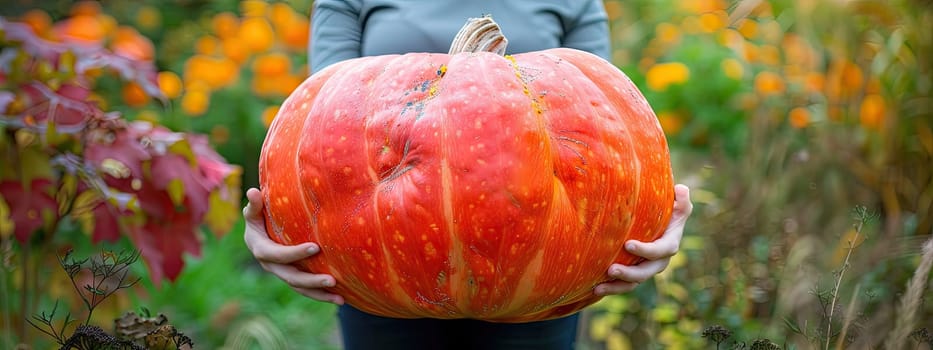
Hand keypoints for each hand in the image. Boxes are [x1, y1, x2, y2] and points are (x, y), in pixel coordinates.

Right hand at [242, 188, 344, 304]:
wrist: (260, 230)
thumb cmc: (259, 215)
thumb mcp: (254, 210)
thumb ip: (254, 204)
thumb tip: (252, 191)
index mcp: (259, 248)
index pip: (276, 254)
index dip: (294, 253)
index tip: (315, 247)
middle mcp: (270, 265)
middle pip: (290, 277)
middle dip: (311, 280)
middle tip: (332, 279)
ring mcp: (281, 273)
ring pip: (300, 287)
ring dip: (319, 293)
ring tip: (340, 298)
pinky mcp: (292, 276)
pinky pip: (306, 290)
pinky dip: (321, 295)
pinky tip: (340, 299)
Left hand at [595, 184, 692, 295]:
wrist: (653, 223)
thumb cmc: (664, 210)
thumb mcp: (675, 204)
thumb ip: (680, 199)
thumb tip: (681, 189)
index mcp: (669, 244)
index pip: (662, 250)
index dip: (646, 250)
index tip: (628, 245)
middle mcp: (659, 261)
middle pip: (646, 272)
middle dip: (630, 273)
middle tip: (612, 269)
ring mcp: (646, 269)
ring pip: (633, 283)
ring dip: (617, 286)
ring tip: (599, 286)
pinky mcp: (633, 274)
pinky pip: (623, 285)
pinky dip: (611, 288)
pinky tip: (595, 289)